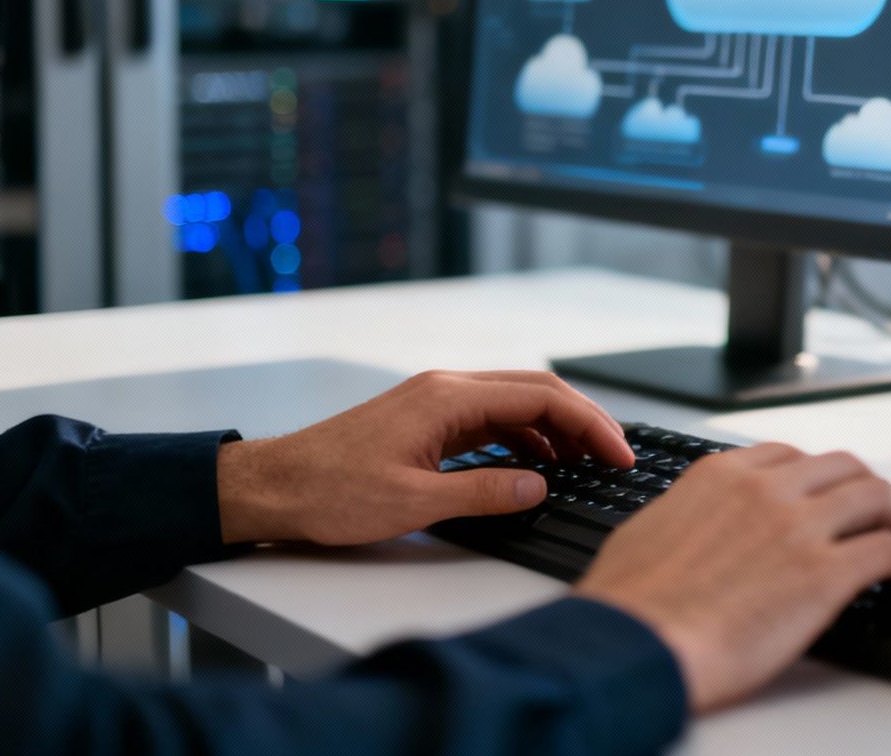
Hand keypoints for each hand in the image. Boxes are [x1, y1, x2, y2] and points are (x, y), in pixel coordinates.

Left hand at [215, 370, 631, 545]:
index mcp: (447, 397)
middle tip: (616, 455)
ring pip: (516, 402)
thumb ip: (484, 492)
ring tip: (583, 465)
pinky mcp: (426, 420)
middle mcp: (446, 388)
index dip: (590, 425)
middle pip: (536, 390)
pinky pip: (492, 418)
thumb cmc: (328, 492)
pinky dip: (524, 437)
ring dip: (555, 429)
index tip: (618, 453)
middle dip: (583, 421)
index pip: (541, 398)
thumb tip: (539, 486)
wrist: (272, 486)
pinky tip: (535, 465)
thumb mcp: (412, 502)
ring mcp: (436, 401)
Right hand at [574, 443, 890, 712]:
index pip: (791, 456)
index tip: (831, 498)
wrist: (633, 645)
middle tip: (882, 518)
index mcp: (721, 476)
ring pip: (879, 497)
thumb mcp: (648, 531)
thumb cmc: (627, 606)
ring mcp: (799, 527)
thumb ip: (686, 515)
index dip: (821, 478)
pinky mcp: (825, 573)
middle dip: (870, 491)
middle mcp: (766, 489)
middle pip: (846, 467)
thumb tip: (693, 525)